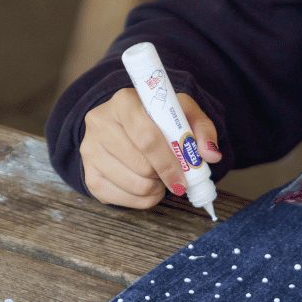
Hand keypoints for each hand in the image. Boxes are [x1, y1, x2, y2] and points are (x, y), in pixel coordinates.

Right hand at [81, 88, 222, 208]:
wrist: (125, 126)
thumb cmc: (157, 119)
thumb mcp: (182, 113)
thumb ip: (202, 130)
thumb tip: (211, 154)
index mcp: (123, 102)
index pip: (147, 138)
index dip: (169, 163)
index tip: (183, 179)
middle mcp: (99, 123)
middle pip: (142, 166)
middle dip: (164, 176)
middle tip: (172, 175)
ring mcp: (90, 151)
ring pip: (135, 185)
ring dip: (155, 189)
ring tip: (158, 177)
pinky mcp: (89, 176)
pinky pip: (124, 200)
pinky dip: (143, 199)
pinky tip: (146, 185)